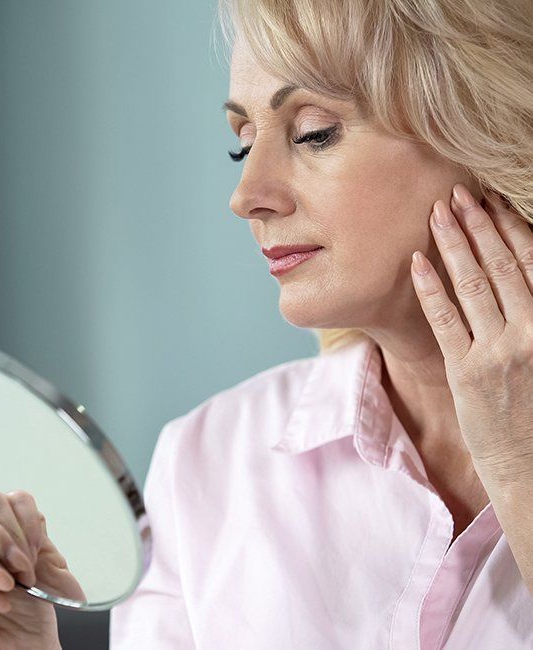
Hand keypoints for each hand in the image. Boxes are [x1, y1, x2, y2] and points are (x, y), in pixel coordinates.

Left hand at [410, 183, 532, 481]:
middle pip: (501, 265)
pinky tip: (417, 262)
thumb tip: (519, 276)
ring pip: (473, 285)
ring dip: (453, 244)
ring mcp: (498, 351)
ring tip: (436, 213)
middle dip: (478, 225)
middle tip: (457, 193)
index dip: (511, 227)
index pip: (532, 262)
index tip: (492, 200)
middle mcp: (532, 332)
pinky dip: (431, 288)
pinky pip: (444, 320)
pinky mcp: (465, 371)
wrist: (532, 465)